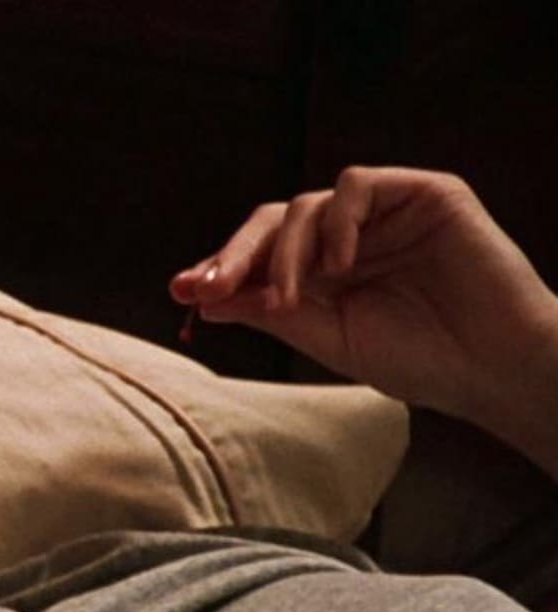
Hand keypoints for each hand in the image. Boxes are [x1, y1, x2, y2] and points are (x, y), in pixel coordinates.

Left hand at [171, 167, 557, 464]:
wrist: (491, 366)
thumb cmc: (418, 358)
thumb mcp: (326, 336)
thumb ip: (270, 310)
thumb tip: (203, 297)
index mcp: (325, 271)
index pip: (260, 256)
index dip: (219, 269)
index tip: (181, 293)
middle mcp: (350, 237)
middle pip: (272, 223)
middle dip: (233, 255)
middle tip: (206, 286)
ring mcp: (386, 213)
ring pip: (305, 205)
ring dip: (283, 252)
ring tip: (288, 297)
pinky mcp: (424, 193)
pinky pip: (357, 185)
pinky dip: (338, 221)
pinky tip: (340, 265)